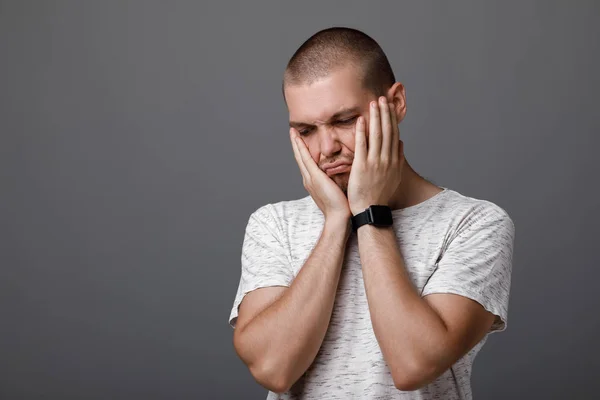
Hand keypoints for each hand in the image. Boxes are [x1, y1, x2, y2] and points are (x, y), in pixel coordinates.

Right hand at [290, 128, 351, 221]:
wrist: (339, 217)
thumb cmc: (341, 206)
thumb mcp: (337, 190)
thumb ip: (336, 181)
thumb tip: (341, 174)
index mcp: (314, 182)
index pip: (307, 163)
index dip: (303, 151)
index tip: (301, 141)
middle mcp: (308, 179)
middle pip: (300, 158)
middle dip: (296, 144)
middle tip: (292, 131)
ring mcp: (309, 178)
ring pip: (300, 156)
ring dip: (295, 142)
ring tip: (292, 131)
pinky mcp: (314, 177)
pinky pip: (305, 158)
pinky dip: (300, 146)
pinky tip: (297, 137)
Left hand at [347, 97, 404, 214]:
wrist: (371, 210)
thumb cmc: (380, 194)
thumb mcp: (394, 176)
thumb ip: (398, 158)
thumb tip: (401, 142)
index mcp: (394, 160)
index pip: (394, 134)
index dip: (392, 119)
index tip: (389, 106)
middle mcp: (387, 159)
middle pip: (387, 131)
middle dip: (385, 113)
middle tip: (382, 97)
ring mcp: (375, 162)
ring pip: (377, 135)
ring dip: (376, 117)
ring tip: (374, 103)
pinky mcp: (362, 167)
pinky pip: (362, 146)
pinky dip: (362, 132)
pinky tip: (361, 119)